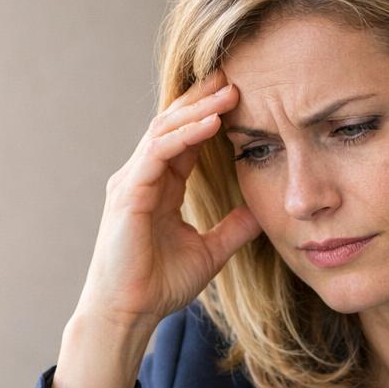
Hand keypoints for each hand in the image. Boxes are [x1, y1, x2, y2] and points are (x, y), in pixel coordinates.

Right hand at [51, 70, 260, 387]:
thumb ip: (233, 228)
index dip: (210, 114)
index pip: (185, 138)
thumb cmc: (159, 285)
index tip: (240, 94)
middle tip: (234, 73)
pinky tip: (212, 124)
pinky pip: (158, 153)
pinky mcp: (128, 194)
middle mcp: (142, 177)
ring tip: (230, 90)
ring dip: (198, 109)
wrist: (130, 314)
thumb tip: (260, 213)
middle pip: (173, 123)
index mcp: (159, 186)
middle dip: (202, 98)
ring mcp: (132, 182)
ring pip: (165, 130)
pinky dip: (185, 136)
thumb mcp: (210, 251)